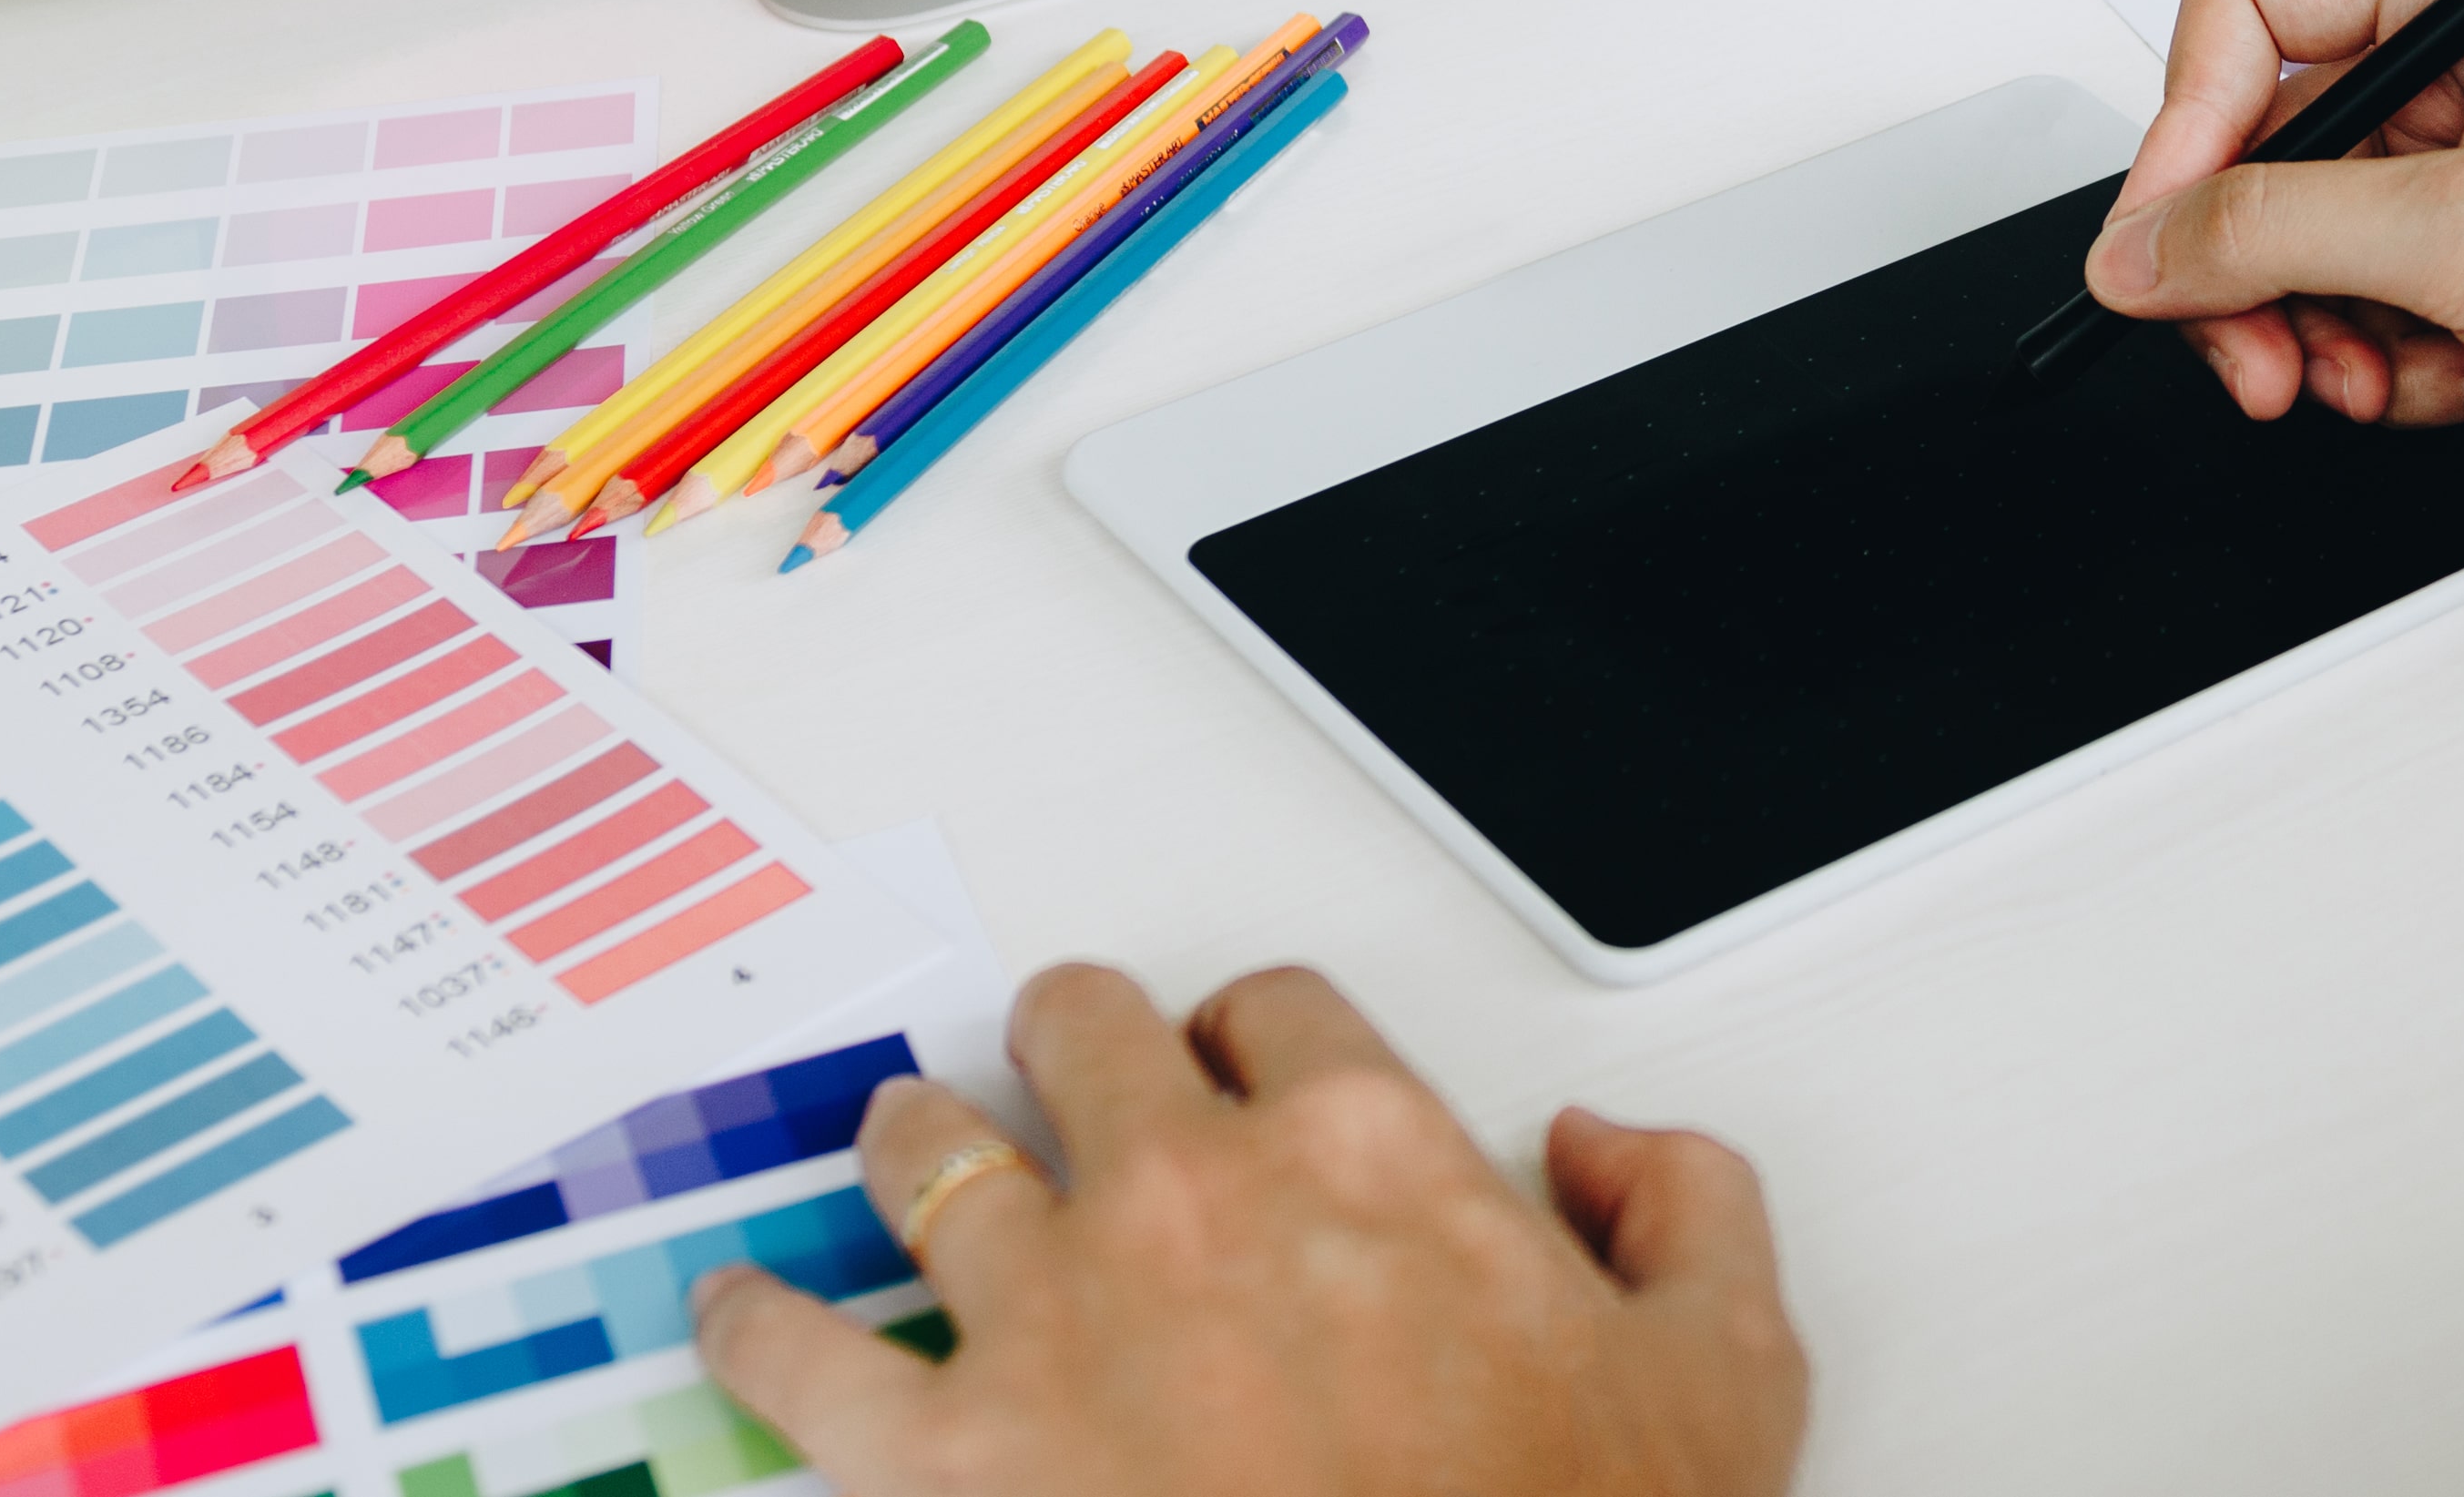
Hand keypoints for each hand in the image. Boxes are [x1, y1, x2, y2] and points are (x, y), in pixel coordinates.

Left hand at [695, 962, 1806, 1496]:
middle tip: (1068, 1077)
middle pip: (1083, 1034)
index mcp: (1369, 1154)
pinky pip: (798, 1354)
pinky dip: (756, 1322)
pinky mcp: (942, 1457)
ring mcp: (1050, 1316)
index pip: (1271, 1011)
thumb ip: (1689, 1210)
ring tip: (908, 1148)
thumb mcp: (1725, 1376)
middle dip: (1075, 1046)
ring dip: (919, 1143)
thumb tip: (1601, 1148)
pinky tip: (738, 1314)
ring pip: (930, 1154)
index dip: (1253, 1036)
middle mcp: (1193, 1196)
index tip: (1241, 1074)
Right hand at [2081, 0, 2463, 647]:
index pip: (2252, 4)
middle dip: (2246, 261)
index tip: (2172, 238)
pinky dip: (2396, 368)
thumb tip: (2141, 248)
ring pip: (2313, 244)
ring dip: (2321, 330)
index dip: (2187, 120)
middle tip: (2251, 357)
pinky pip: (2381, 315)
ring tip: (2372, 380)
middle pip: (2266, 141)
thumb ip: (2275, 232)